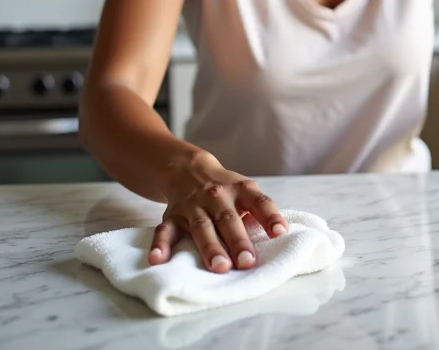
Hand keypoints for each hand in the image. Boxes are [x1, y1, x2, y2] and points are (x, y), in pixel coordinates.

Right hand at [148, 151, 287, 272]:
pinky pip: (164, 230)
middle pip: (229, 219)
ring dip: (210, 247)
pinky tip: (158, 260)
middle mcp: (217, 196)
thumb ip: (257, 211)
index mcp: (241, 189)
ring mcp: (193, 206)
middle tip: (247, 262)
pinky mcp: (172, 215)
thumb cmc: (227, 190)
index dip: (270, 216)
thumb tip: (277, 237)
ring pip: (201, 227)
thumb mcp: (245, 191)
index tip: (280, 232)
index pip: (259, 202)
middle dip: (238, 241)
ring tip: (219, 267)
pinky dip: (160, 245)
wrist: (189, 170)